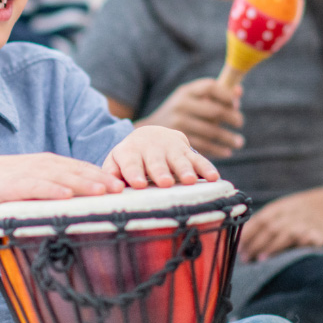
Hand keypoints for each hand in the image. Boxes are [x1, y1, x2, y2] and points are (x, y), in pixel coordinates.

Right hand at [0, 153, 124, 239]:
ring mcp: (28, 173)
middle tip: (122, 189)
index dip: (102, 175)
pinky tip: (66, 196)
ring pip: (61, 177)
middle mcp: (42, 165)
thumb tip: (78, 204)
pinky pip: (36, 186)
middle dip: (100, 179)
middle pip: (76, 171)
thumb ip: (54, 190)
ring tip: (102, 191)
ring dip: (83, 183)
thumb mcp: (33, 184)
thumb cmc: (3, 185)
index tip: (123, 185)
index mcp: (49, 164)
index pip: (80, 168)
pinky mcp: (13, 184)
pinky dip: (52, 190)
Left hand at [103, 125, 218, 188]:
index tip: (137, 184)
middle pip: (156, 161)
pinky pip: (199, 159)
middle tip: (165, 182)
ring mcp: (171, 148)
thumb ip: (111, 173)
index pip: (130, 163)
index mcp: (130, 152)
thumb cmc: (131, 158)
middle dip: (161, 171)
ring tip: (190, 181)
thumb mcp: (116, 162)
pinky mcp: (188, 150)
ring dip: (185, 170)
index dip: (134, 173)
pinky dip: (206, 168)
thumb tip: (108, 187)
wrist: (150, 135)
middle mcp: (151, 148)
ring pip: (179, 160)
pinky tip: (214, 177)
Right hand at [139, 79, 243, 158]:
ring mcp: (179, 123)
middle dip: (232, 117)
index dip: (227, 95)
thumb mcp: (190, 99)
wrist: (148, 133)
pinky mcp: (178, 141)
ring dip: (229, 138)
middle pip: (214, 110)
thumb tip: (238, 90)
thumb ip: (214, 94)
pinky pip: (205, 146)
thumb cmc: (179, 113)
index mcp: (185, 92)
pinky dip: (219, 150)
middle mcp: (181, 105)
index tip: (236, 104)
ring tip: (239, 142)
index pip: (210, 87)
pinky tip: (226, 152)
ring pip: (212, 131)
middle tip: (239, 122)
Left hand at [239, 187, 322, 261]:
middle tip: (245, 258)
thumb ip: (262, 222)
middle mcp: (291, 214)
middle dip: (257, 244)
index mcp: (279, 208)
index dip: (249, 233)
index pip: (261, 220)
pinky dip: (299, 246)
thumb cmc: (296, 213)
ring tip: (261, 259)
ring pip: (287, 235)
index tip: (238, 247)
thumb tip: (239, 241)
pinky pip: (308, 241)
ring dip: (273, 247)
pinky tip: (290, 256)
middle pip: (271, 228)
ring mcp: (305, 224)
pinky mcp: (318, 235)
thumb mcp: (280, 210)